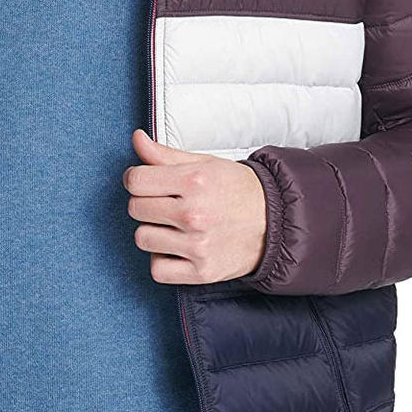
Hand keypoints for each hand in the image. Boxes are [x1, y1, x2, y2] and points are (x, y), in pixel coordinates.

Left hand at [124, 129, 266, 284]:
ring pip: (143, 238)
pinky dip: (163, 260)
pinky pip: (157, 269)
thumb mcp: (204, 164)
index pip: (135, 181)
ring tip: (173, 226)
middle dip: (145, 204)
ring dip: (153, 232)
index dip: (136, 180)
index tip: (146, 183)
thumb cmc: (237, 190)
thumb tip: (137, 139)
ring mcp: (198, 245)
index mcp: (194, 181)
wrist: (276, 222)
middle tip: (165, 204)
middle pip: (136, 209)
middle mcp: (195, 214)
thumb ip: (165, 155)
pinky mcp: (202, 272)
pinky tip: (177, 249)